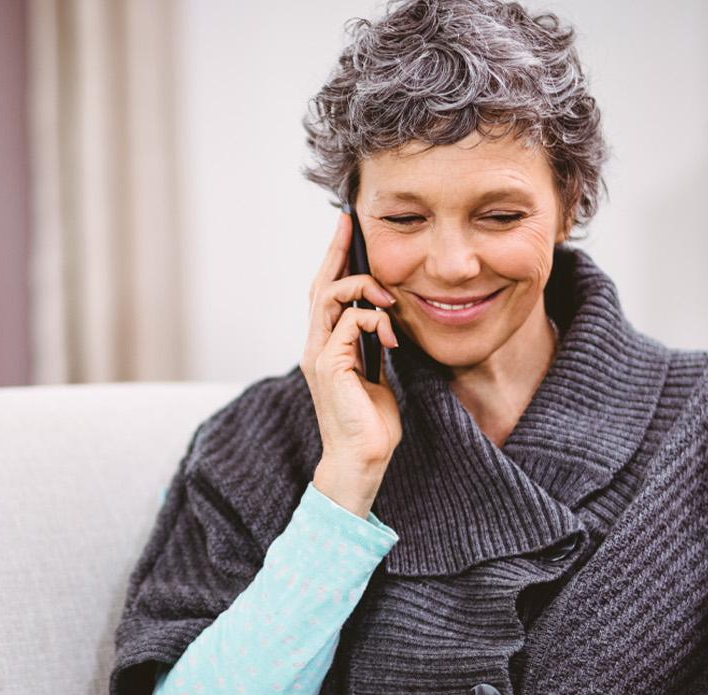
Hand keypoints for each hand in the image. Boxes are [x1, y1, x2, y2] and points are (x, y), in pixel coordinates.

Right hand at [301, 208, 403, 517]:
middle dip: (337, 251)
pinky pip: (349, 323)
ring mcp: (319, 355)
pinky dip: (373, 318)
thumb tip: (383, 318)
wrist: (362, 459)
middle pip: (320, 285)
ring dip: (362, 287)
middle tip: (350, 222)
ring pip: (329, 298)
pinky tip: (392, 332)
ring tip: (389, 295)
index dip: (335, 260)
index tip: (348, 230)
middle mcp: (315, 346)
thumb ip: (372, 344)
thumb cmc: (370, 423)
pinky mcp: (330, 366)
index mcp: (325, 346)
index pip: (325, 293)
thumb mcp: (376, 373)